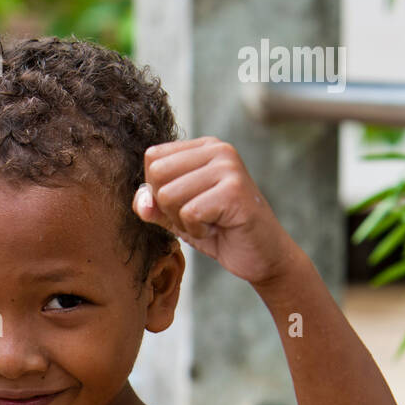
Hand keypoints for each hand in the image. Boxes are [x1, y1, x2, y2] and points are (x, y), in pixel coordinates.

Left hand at [132, 137, 296, 287]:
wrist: (263, 256)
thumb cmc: (221, 233)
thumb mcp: (179, 218)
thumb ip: (155, 207)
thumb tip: (141, 201)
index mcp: (203, 148)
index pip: (152, 159)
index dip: (157, 192)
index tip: (186, 206)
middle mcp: (218, 149)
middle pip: (157, 175)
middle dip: (168, 208)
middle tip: (196, 218)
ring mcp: (228, 167)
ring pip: (169, 195)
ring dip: (183, 222)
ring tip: (209, 224)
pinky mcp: (234, 190)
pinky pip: (189, 213)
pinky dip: (198, 231)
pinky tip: (218, 230)